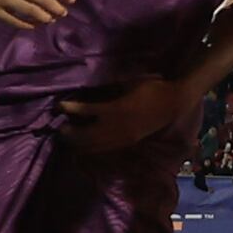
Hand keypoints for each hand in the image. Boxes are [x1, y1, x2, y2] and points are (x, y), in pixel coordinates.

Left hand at [55, 71, 198, 155]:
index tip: (59, 106)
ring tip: (68, 139)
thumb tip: (91, 90)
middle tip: (59, 128)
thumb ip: (109, 89)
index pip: (85, 110)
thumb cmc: (152, 88)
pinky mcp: (127, 141)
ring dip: (79, 143)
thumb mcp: (129, 83)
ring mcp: (121, 136)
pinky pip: (104, 148)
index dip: (70, 108)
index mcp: (114, 109)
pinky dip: (91, 148)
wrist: (174, 103)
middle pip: (84, 134)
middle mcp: (115, 126)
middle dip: (69, 133)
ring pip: (93, 145)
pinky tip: (85, 146)